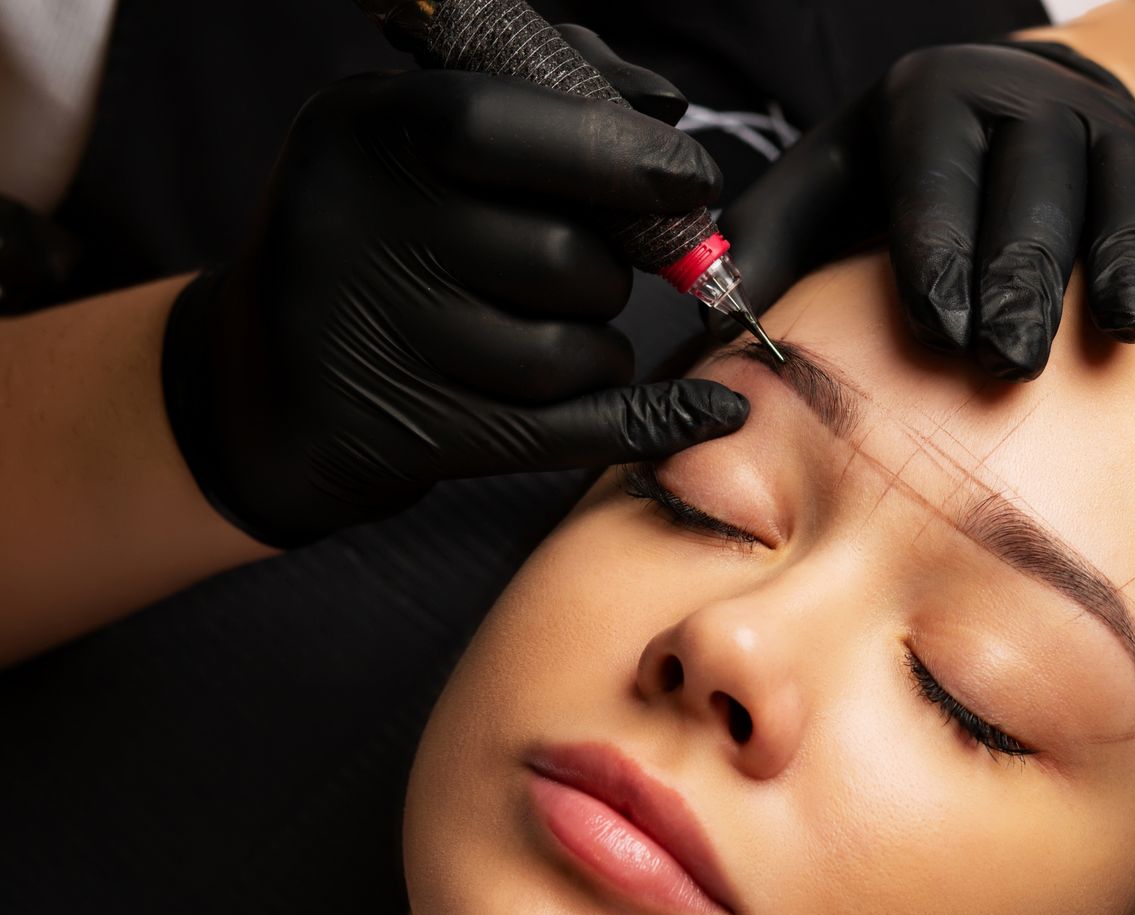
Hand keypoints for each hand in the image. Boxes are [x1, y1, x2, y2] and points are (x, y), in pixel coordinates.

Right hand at [162, 27, 747, 548]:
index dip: (626, 157)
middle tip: (578, 275)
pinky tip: (707, 414)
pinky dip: (651, 422)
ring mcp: (378, 339)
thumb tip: (668, 106)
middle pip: (567, 257)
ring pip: (574, 351)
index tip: (692, 181)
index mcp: (368, 129)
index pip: (511, 128)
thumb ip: (549, 96)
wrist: (261, 382)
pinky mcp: (408, 432)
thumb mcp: (426, 139)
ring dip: (599, 350)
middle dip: (609, 274)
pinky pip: (569, 432)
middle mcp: (358, 227)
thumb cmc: (382, 237)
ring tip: (552, 336)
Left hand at [715, 40, 1134, 380]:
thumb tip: (704, 329)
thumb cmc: (906, 177)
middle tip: (1009, 359)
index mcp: (932, 99)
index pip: (935, 168)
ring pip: (1124, 177)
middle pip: (1032, 180)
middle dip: (1023, 271)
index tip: (937, 323)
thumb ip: (768, 251)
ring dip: (1126, 249)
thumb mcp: (826, 190)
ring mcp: (1109, 122)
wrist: (1016, 108)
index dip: (937, 243)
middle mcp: (1028, 98)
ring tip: (1123, 325)